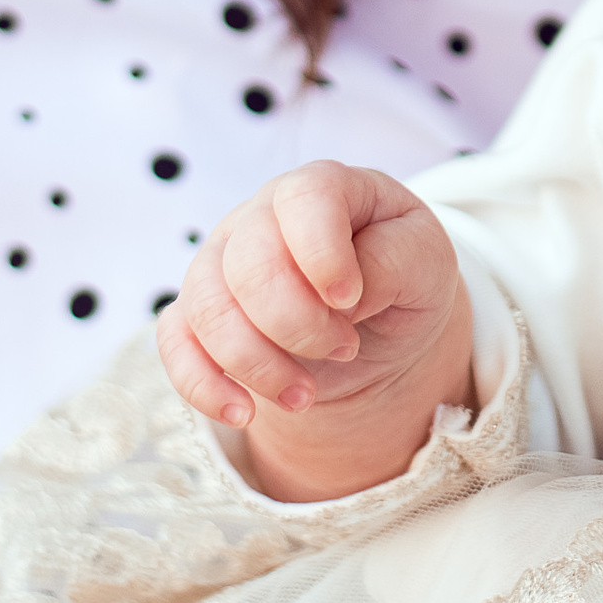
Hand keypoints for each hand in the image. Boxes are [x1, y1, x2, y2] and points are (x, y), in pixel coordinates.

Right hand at [157, 163, 471, 499]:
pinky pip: (175, 343)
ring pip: (207, 306)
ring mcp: (222, 262)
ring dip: (256, 364)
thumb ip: (392, 263)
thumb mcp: (427, 264)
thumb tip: (340, 296)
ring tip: (305, 395)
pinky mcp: (199, 313)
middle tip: (344, 349)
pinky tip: (242, 412)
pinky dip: (203, 384)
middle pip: (250, 263)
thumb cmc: (402, 277)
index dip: (322, 254)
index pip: (305, 200)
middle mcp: (262, 216)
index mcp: (324, 189)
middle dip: (297, 324)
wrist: (379, 327)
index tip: (350, 300)